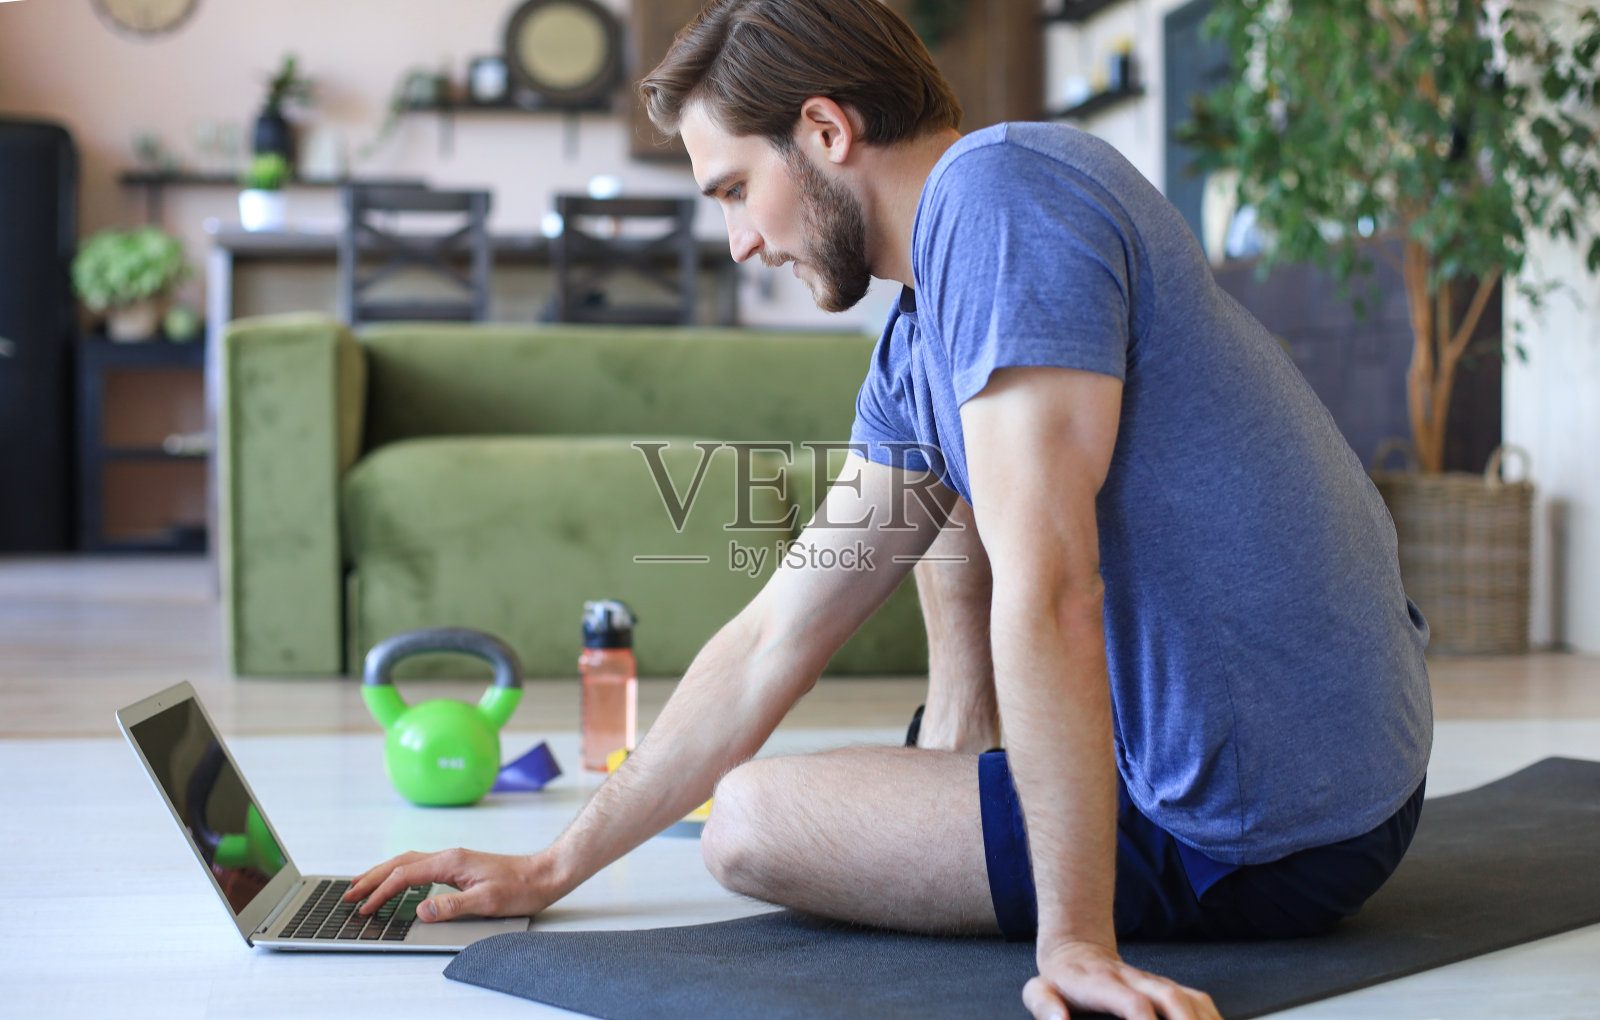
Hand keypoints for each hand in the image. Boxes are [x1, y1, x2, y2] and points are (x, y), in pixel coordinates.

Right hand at [343, 848, 563, 921]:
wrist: (543, 874)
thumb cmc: (520, 887)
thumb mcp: (487, 901)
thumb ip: (452, 906)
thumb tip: (421, 909)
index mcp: (451, 862)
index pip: (405, 876)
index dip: (381, 892)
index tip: (364, 908)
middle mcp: (449, 856)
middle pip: (400, 863)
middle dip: (372, 878)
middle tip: (349, 894)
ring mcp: (453, 860)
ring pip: (408, 862)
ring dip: (384, 874)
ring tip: (364, 887)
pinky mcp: (459, 866)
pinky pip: (420, 867)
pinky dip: (401, 874)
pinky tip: (398, 884)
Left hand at [1023, 940, 1219, 1019]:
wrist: (1077, 950)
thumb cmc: (1061, 981)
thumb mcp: (1038, 990)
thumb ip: (1044, 1005)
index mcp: (1103, 984)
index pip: (1132, 1002)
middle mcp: (1135, 980)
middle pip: (1172, 998)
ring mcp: (1154, 982)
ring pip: (1190, 998)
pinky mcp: (1167, 988)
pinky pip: (1198, 1000)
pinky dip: (1213, 1017)